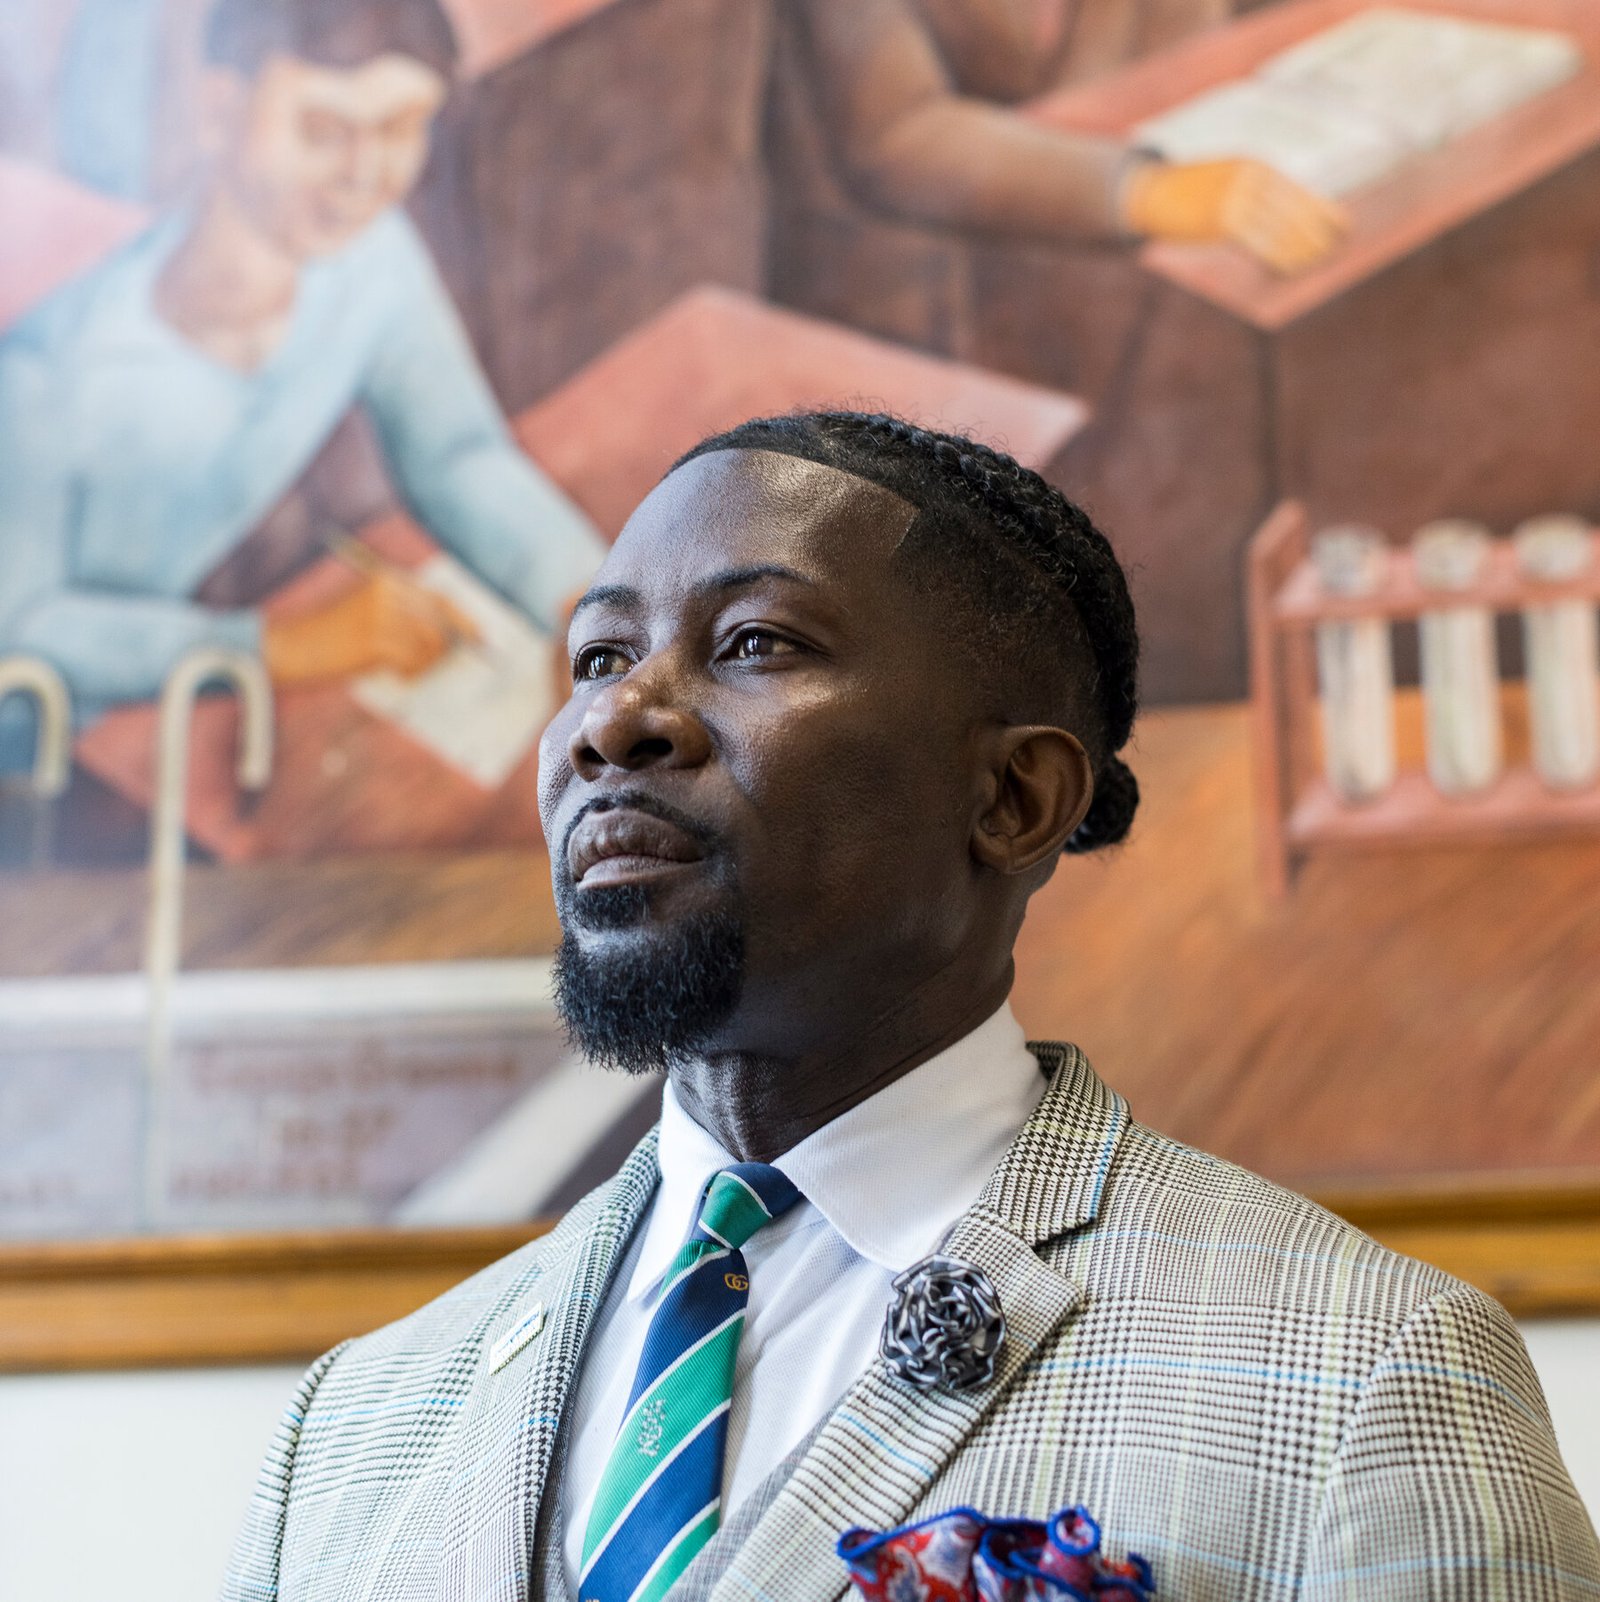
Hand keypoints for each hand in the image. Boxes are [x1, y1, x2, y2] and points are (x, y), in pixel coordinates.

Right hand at [264, 569, 480, 684]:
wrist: (287, 646)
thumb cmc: (328, 635)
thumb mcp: (366, 612)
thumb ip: (402, 616)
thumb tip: (447, 638)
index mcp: (387, 579)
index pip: (439, 599)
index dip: (463, 620)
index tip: (479, 638)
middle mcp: (388, 590)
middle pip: (442, 620)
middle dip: (452, 646)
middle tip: (456, 664)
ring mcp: (382, 614)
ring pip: (432, 643)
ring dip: (428, 663)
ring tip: (408, 671)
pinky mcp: (376, 639)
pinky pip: (413, 660)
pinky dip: (412, 673)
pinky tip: (398, 675)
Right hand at [1121, 157, 1347, 274]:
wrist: (1149, 193)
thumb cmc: (1186, 195)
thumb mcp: (1223, 183)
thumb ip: (1251, 195)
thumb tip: (1278, 218)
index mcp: (1256, 167)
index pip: (1301, 191)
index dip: (1326, 211)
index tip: (1344, 228)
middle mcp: (1252, 178)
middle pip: (1296, 210)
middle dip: (1317, 233)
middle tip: (1332, 252)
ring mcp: (1239, 197)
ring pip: (1282, 228)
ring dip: (1301, 249)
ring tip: (1313, 263)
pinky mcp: (1224, 219)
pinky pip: (1261, 242)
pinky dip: (1279, 256)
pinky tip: (1289, 268)